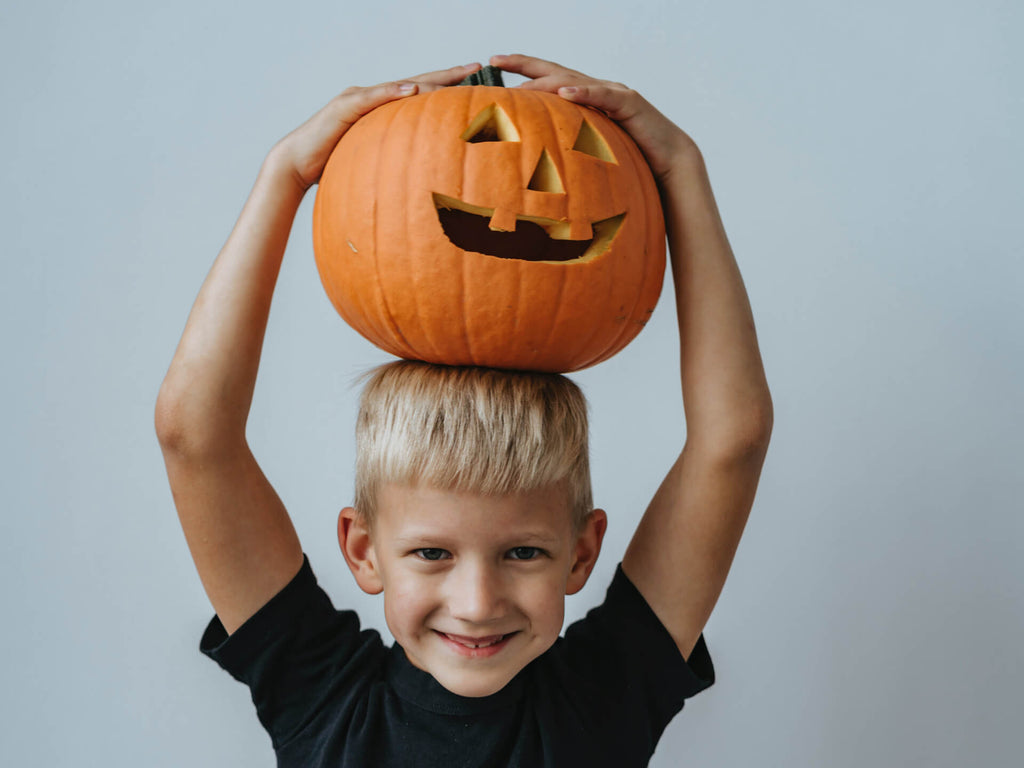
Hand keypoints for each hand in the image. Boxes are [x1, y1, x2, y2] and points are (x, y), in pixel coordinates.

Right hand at [268, 62, 482, 191]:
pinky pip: (372, 98)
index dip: (446, 88)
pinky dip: (391, 93)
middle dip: (447, 75)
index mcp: (382, 110)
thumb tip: (424, 172)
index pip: (419, 95)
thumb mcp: (373, 162)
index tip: (474, 83)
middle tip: (477, 67)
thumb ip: (395, 158)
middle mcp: (373, 98)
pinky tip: (412, 90)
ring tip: (455, 75)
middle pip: (416, 83)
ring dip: (428, 80)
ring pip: (399, 85)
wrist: (297, 164)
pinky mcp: (345, 107)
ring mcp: (358, 99)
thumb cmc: (334, 166)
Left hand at [492, 54, 697, 181]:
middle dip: (524, 64)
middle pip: (555, 70)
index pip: (548, 80)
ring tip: (521, 82)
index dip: (522, 71)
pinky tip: (564, 92)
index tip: (493, 67)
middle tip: (495, 60)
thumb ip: (567, 147)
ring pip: (575, 80)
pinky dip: (584, 93)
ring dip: (546, 80)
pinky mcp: (630, 103)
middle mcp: (597, 89)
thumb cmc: (630, 158)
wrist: (668, 160)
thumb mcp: (590, 151)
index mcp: (585, 98)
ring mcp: (614, 92)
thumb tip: (534, 160)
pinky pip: (604, 96)